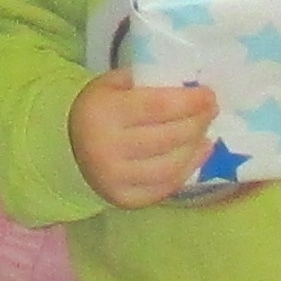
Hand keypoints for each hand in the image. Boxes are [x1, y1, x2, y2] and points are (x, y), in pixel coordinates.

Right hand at [69, 71, 220, 209]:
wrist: (68, 148)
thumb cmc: (98, 110)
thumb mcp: (112, 85)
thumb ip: (145, 82)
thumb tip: (188, 85)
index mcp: (103, 113)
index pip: (157, 107)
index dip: (188, 102)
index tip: (209, 94)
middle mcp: (107, 148)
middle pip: (168, 137)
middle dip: (197, 122)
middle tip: (211, 111)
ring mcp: (115, 178)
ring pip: (170, 165)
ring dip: (195, 148)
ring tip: (206, 132)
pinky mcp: (123, 199)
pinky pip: (164, 187)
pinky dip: (187, 170)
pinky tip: (198, 153)